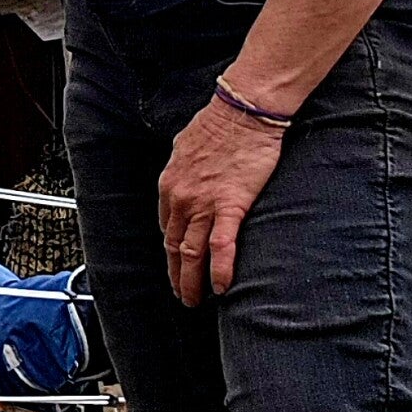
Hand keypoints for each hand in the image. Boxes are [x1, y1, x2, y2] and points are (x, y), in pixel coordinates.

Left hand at [158, 89, 287, 303]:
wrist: (243, 111)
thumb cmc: (221, 123)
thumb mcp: (186, 145)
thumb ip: (183, 168)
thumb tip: (185, 177)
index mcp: (169, 185)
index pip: (167, 227)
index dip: (173, 249)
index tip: (178, 262)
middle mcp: (180, 198)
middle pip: (174, 246)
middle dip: (176, 274)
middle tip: (181, 293)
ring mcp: (203, 204)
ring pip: (191, 252)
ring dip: (191, 281)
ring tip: (194, 300)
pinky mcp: (230, 206)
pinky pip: (221, 247)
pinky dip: (219, 270)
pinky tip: (220, 287)